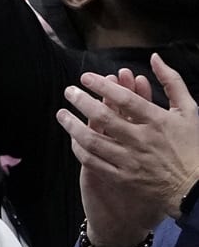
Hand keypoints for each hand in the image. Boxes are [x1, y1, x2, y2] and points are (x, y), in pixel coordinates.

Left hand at [62, 57, 198, 246]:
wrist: (197, 188)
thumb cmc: (192, 145)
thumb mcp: (189, 111)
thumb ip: (172, 82)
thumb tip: (155, 58)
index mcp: (158, 121)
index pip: (125, 99)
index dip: (102, 86)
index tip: (85, 77)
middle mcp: (142, 140)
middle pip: (104, 117)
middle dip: (81, 101)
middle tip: (68, 91)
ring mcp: (131, 160)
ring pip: (93, 141)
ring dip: (73, 126)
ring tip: (62, 114)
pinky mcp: (124, 178)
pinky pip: (94, 162)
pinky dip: (80, 149)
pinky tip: (73, 140)